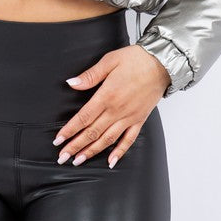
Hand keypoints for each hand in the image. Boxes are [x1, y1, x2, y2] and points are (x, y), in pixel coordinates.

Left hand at [52, 45, 170, 168]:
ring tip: (78, 161)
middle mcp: (117, 110)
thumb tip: (71, 83)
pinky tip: (111, 162)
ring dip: (92, 151)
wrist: (162, 63)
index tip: (58, 141)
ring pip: (107, 139)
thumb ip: (90, 75)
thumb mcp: (109, 61)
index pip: (83, 118)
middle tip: (62, 158)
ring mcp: (129, 117)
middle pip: (92, 132)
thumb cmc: (135, 59)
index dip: (69, 130)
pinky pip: (129, 140)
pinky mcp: (140, 120)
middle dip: (75, 146)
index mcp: (107, 96)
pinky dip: (120, 152)